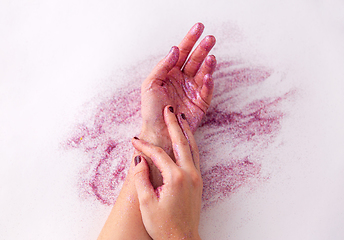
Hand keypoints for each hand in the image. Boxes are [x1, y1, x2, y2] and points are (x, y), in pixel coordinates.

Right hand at [133, 106, 202, 239]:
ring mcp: (196, 177)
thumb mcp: (146, 203)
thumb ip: (141, 178)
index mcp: (176, 178)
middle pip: (181, 142)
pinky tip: (186, 139)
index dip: (145, 146)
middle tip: (168, 109)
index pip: (158, 154)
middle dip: (173, 124)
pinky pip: (194, 156)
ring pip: (192, 147)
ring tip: (180, 117)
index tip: (134, 140)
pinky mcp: (198, 182)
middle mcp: (189, 174)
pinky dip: (190, 144)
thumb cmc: (163, 225)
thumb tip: (139, 159)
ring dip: (185, 131)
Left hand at [139, 22, 215, 186]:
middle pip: (195, 59)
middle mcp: (183, 79)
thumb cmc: (151, 110)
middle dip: (202, 48)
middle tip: (210, 38)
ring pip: (202, 72)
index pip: (182, 52)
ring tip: (210, 57)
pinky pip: (206, 90)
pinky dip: (208, 83)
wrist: (158, 131)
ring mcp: (192, 90)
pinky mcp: (200, 103)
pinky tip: (207, 76)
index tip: (199, 27)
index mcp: (170, 72)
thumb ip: (162, 66)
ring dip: (207, 64)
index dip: (190, 39)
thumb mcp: (150, 84)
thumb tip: (175, 50)